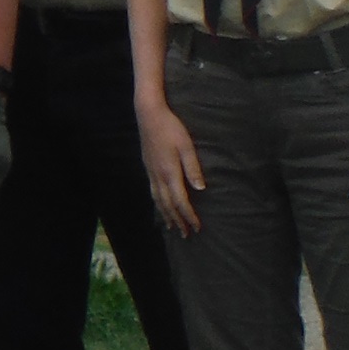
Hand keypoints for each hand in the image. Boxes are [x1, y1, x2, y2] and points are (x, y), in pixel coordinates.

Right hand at [138, 96, 204, 235]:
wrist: (148, 114)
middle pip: (168, 205)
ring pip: (158, 200)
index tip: (198, 227)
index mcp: (170, 173)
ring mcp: (151, 172)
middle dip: (177, 221)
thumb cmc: (171, 128)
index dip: (189, 216)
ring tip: (171, 227)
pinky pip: (152, 192)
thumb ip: (193, 168)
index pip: (181, 201)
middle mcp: (158, 176)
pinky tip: (160, 205)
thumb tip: (201, 189)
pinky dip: (157, 204)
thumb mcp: (186, 146)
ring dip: (166, 215)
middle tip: (186, 234)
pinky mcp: (147, 167)